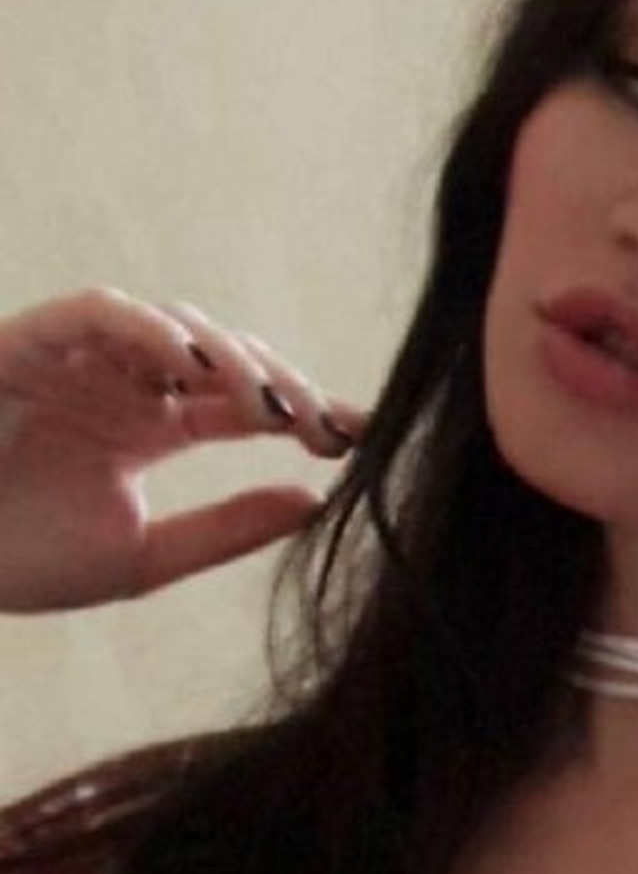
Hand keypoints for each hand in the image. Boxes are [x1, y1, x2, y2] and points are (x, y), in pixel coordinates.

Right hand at [0, 288, 366, 612]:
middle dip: (283, 386)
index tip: (366, 435)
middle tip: (326, 423)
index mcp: (152, 426)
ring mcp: (80, 359)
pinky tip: (196, 364)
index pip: (248, 405)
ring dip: (231, 358)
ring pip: (178, 328)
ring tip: (270, 406)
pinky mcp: (29, 343)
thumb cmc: (14, 560)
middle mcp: (124, 383)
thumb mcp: (143, 558)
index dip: (308, 412)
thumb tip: (318, 499)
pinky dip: (151, 329)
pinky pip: (99, 313)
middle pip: (228, 361)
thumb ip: (227, 528)